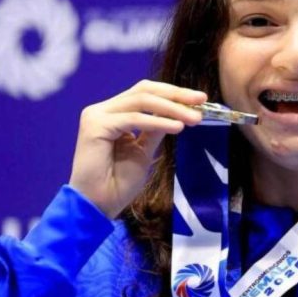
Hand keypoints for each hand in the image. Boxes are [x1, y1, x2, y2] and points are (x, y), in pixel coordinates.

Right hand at [69, 79, 206, 218]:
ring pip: (140, 101)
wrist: (96, 205)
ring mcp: (97, 116)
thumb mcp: (143, 153)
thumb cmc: (117, 184)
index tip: (199, 101)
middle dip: (176, 94)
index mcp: (113, 115)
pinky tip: (177, 127)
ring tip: (194, 118)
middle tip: (202, 100)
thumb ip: (155, 131)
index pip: (145, 94)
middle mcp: (103, 110)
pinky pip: (134, 119)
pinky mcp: (96, 126)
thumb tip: (177, 114)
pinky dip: (158, 122)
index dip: (173, 94)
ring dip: (172, 108)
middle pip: (144, 91)